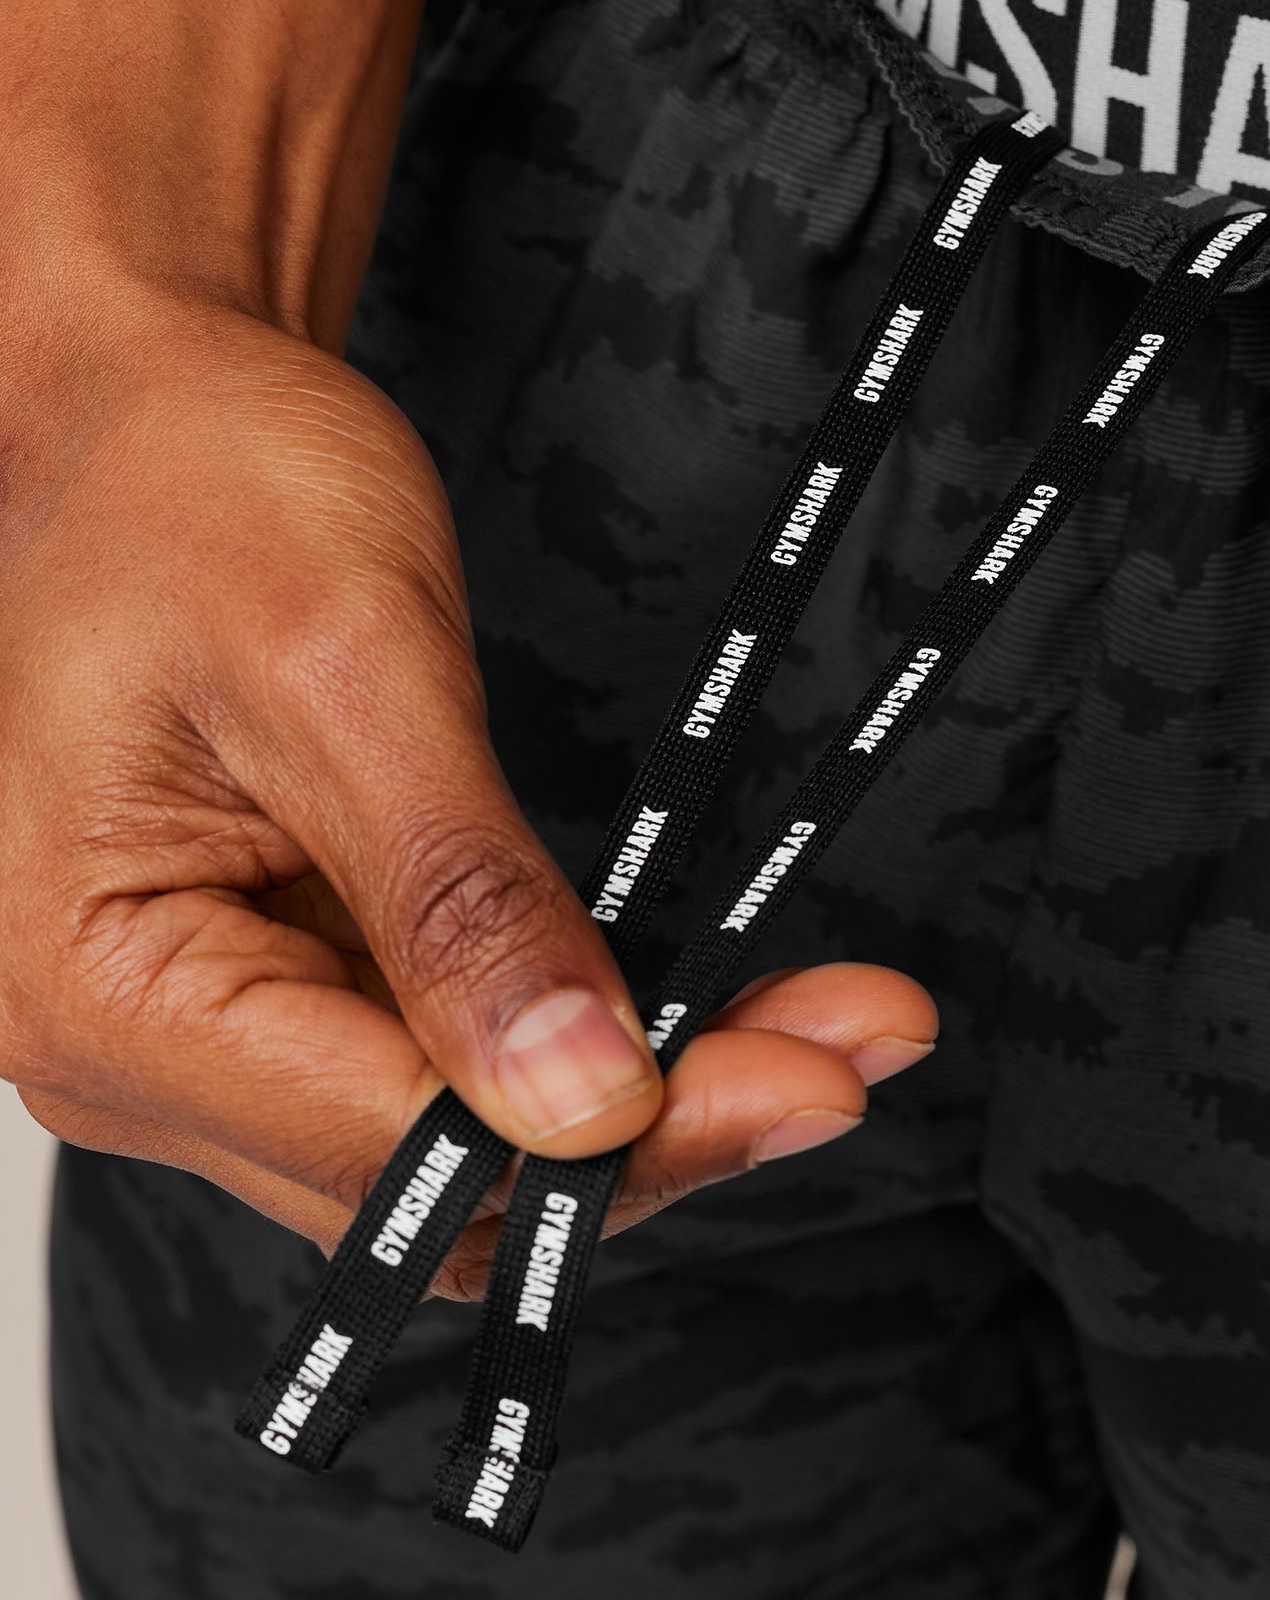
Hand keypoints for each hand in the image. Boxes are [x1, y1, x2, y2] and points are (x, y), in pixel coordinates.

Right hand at [0, 281, 934, 1297]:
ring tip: (821, 1028)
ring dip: (652, 1101)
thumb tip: (580, 1093)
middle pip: (440, 1178)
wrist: (145, 421)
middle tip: (842, 1052)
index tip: (792, 1084)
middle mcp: (132, 1053)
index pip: (393, 1145)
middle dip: (663, 1128)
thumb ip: (458, 896)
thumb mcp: (340, 665)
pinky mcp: (285, 991)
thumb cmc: (192, 486)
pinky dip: (593, 1044)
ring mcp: (209, 1035)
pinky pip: (453, 1065)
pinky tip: (715, 1006)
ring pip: (464, 1146)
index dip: (611, 1139)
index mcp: (95, 988)